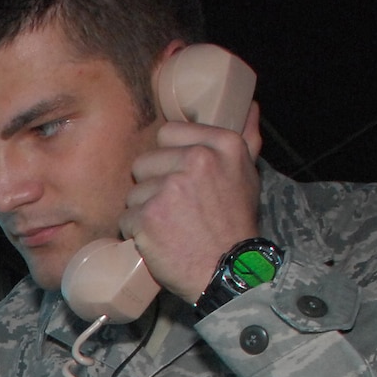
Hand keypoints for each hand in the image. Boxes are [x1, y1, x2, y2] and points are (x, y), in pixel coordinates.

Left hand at [120, 101, 264, 302]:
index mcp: (222, 145)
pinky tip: (158, 241)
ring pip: (133, 192)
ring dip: (144, 211)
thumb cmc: (235, 223)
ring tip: (169, 227)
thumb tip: (250, 105)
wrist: (229, 270)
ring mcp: (170, 187)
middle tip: (176, 209)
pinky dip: (136, 233)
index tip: (180, 178)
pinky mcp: (148, 215)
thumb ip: (246, 138)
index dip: (168, 158)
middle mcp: (197, 160)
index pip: (168, 133)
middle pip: (145, 162)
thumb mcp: (247, 175)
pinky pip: (126, 217)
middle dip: (153, 186)